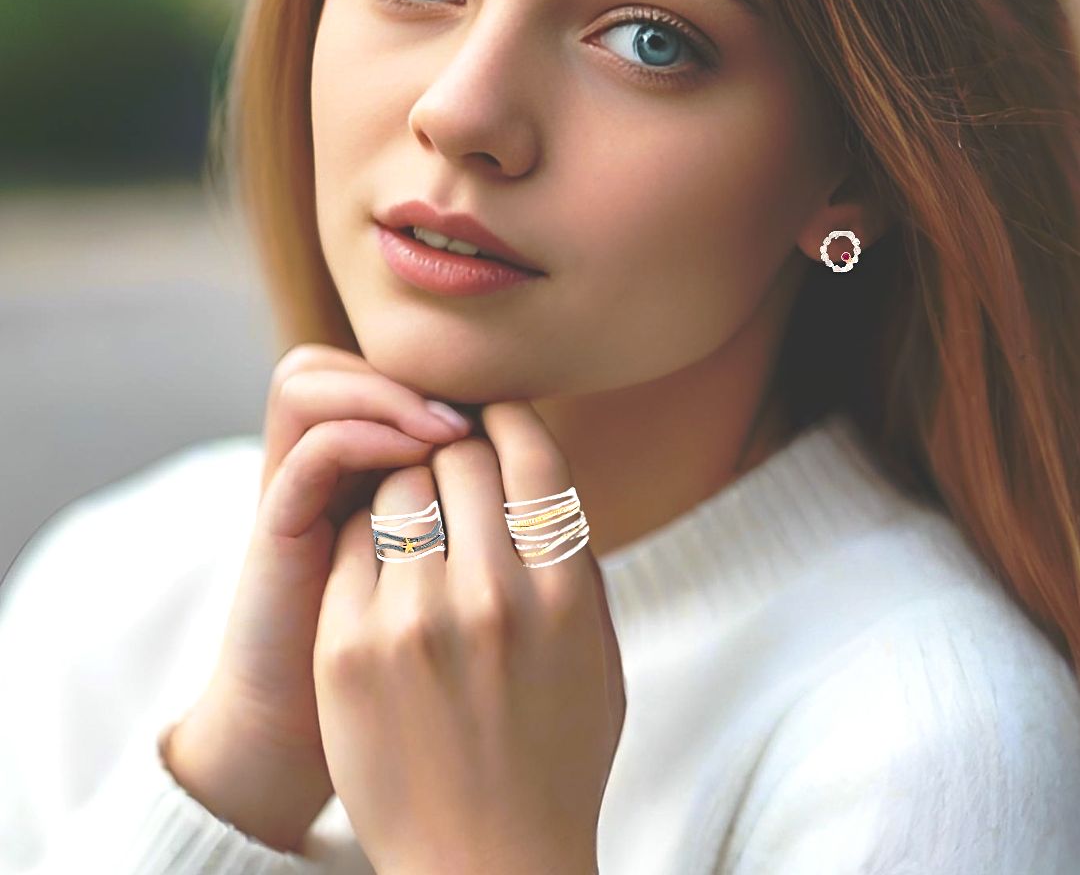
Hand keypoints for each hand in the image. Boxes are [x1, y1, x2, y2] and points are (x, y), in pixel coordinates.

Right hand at [163, 344, 472, 850]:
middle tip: (481, 412)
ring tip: (451, 428)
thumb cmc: (404, 672)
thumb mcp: (462, 595)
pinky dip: (363, 435)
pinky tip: (416, 456)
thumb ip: (497, 537)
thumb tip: (559, 496)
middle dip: (427, 378)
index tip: (514, 409)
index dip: (459, 381)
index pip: (402, 375)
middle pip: (359, 362)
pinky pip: (313, 449)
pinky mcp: (276, 527)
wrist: (310, 739)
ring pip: (314, 376)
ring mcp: (296, 489)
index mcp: (372, 470)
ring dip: (392, 392)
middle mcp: (327, 467)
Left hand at [312, 401, 624, 874]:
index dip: (508, 418)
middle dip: (455, 450)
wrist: (484, 862)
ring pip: (400, 487)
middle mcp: (493, 596)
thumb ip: (576, 559)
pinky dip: (368, 537)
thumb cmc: (555, 754)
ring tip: (417, 518)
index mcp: (566, 593)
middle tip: (450, 466)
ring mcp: (414, 621)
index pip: (532, 452)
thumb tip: (536, 470)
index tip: (493, 418)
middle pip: (460, 456)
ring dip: (410, 488)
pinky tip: (383, 567)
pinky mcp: (348, 646)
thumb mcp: (599, 654)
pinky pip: (352, 541)